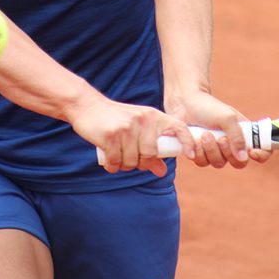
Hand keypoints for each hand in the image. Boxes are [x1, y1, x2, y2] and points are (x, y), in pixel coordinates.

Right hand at [70, 94, 195, 176]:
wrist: (87, 106)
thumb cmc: (115, 120)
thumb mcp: (136, 129)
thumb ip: (150, 148)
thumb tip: (162, 172)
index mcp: (152, 116)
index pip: (178, 127)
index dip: (187, 141)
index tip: (191, 155)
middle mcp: (142, 120)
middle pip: (150, 155)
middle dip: (140, 163)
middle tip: (130, 159)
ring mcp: (127, 128)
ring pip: (132, 161)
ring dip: (124, 165)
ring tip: (117, 156)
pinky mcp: (111, 135)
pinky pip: (116, 162)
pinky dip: (112, 165)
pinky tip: (109, 159)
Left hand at [165, 90, 270, 169]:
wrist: (184, 103)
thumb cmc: (208, 106)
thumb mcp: (227, 117)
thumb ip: (237, 136)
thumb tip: (243, 157)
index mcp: (244, 134)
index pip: (262, 150)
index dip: (261, 155)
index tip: (253, 153)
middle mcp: (232, 145)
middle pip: (238, 163)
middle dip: (228, 152)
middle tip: (220, 138)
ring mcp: (216, 151)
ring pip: (218, 164)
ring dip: (211, 150)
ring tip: (205, 134)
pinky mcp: (200, 153)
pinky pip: (202, 162)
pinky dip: (198, 151)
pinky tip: (195, 138)